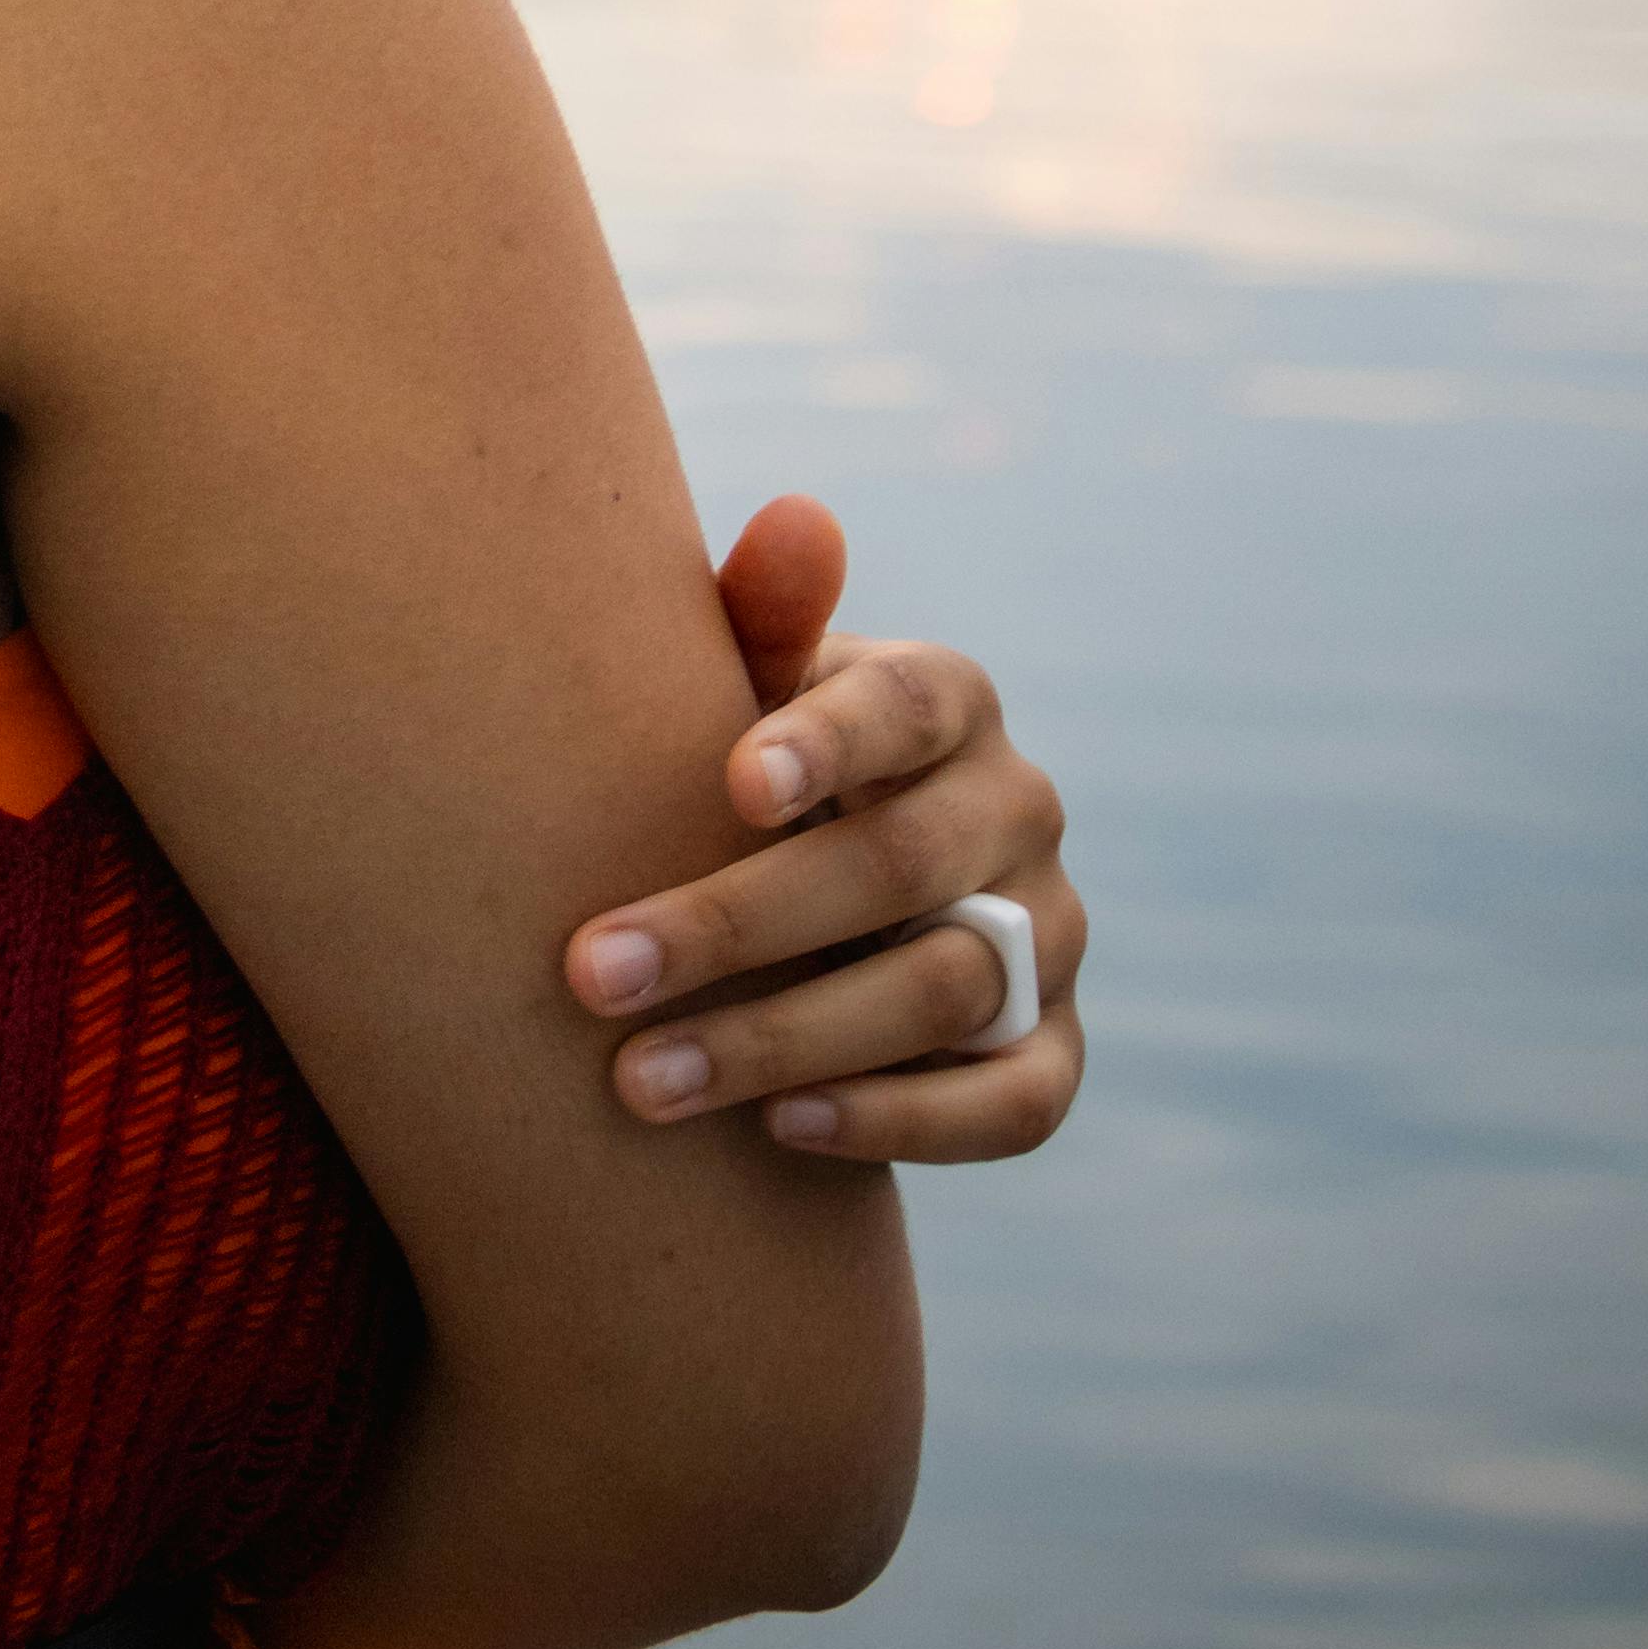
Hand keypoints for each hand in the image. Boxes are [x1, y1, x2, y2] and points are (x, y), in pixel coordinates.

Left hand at [562, 493, 1085, 1164]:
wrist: (822, 894)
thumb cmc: (755, 764)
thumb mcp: (749, 684)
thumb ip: (764, 615)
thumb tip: (797, 520)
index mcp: (949, 696)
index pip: (905, 706)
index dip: (826, 741)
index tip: (731, 784)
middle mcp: (1020, 807)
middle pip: (899, 868)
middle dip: (736, 924)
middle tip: (591, 973)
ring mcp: (1050, 936)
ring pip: (944, 993)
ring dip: (785, 1041)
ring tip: (638, 1078)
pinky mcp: (1055, 1050)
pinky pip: (1014, 1105)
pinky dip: (903, 1121)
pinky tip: (779, 1129)